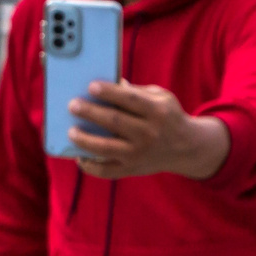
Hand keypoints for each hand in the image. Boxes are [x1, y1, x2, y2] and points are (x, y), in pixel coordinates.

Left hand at [68, 80, 229, 179]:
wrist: (185, 147)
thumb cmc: (167, 116)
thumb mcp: (161, 98)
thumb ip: (136, 92)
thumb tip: (109, 84)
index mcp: (158, 111)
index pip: (130, 99)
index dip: (110, 92)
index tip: (91, 86)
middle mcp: (149, 133)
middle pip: (115, 122)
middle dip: (91, 113)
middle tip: (72, 105)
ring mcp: (139, 154)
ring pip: (106, 148)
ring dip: (85, 140)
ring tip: (70, 131)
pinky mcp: (131, 169)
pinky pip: (106, 170)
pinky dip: (89, 166)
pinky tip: (78, 157)